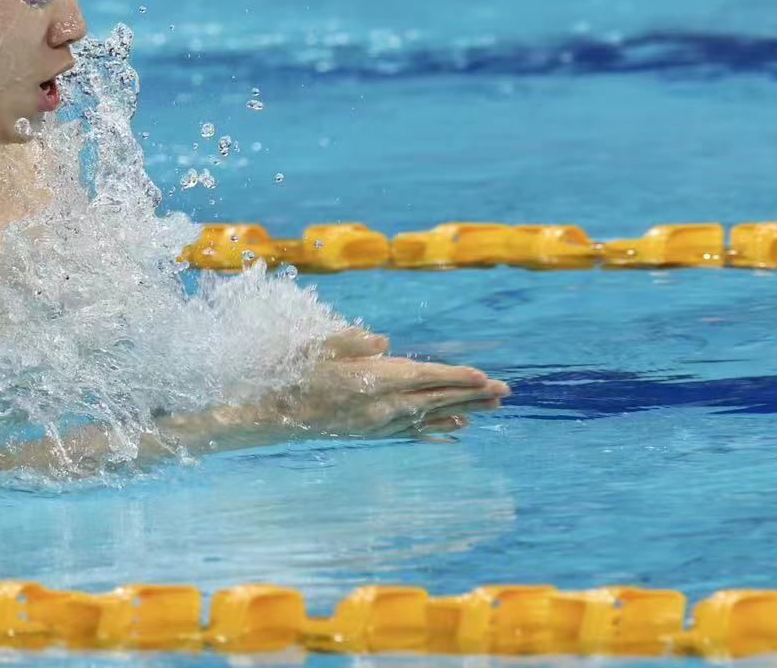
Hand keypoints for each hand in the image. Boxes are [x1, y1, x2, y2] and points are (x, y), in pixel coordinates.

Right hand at [267, 329, 509, 438]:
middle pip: (435, 399)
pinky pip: (412, 434)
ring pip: (430, 417)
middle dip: (471, 395)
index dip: (455, 377)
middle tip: (504, 393)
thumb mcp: (315, 347)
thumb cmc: (291, 373)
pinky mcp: (372, 433)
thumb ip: (351, 341)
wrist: (272, 415)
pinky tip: (456, 433)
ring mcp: (378, 424)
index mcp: (372, 381)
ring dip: (462, 411)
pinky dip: (436, 432)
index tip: (484, 377)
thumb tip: (384, 341)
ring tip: (491, 410)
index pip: (424, 377)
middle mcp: (381, 407)